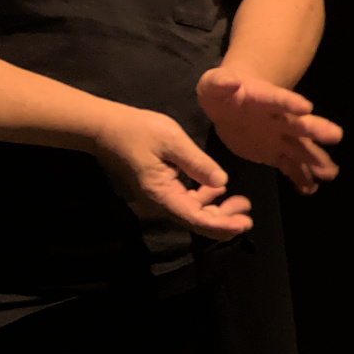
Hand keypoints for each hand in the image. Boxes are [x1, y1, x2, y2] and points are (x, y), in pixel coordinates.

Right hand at [93, 102, 256, 237]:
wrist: (106, 128)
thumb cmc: (137, 131)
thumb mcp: (172, 141)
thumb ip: (197, 163)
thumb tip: (221, 182)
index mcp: (163, 195)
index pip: (197, 219)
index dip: (223, 224)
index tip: (244, 223)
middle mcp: (161, 202)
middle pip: (196, 221)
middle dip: (224, 220)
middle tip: (247, 212)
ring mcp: (160, 196)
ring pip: (192, 212)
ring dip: (216, 210)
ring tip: (239, 201)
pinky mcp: (160, 187)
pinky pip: (185, 200)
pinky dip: (204, 198)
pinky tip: (217, 189)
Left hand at [199, 63, 341, 193]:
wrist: (231, 107)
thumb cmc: (221, 92)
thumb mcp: (213, 85)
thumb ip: (220, 83)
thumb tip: (231, 82)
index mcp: (262, 98)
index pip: (277, 99)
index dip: (290, 102)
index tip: (306, 107)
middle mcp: (278, 118)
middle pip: (298, 123)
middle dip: (315, 130)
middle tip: (335, 135)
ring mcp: (280, 137)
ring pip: (300, 147)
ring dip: (315, 159)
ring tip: (330, 172)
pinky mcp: (276, 154)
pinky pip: (290, 166)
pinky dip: (300, 178)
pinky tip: (310, 189)